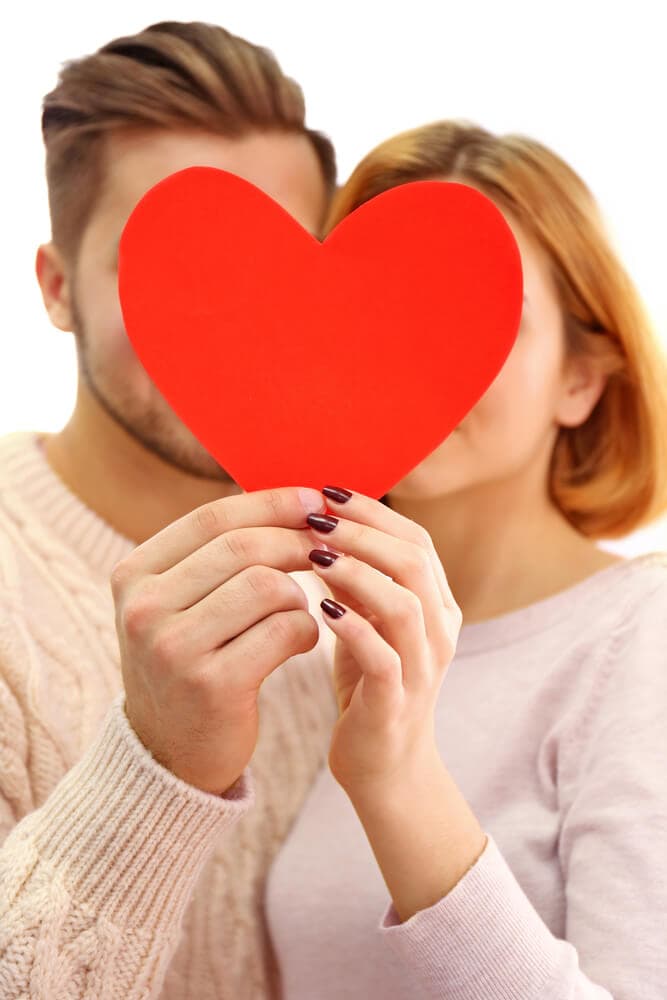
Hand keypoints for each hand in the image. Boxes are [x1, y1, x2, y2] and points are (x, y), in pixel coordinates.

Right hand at [111, 487, 325, 794]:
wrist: (169, 754)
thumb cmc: (188, 663)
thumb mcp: (178, 605)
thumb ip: (215, 556)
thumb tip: (289, 499)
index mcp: (133, 575)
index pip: (211, 518)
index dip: (270, 503)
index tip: (313, 498)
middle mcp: (143, 608)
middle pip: (243, 547)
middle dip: (297, 541)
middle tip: (330, 548)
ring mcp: (174, 648)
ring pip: (268, 585)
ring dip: (300, 593)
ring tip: (299, 611)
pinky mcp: (212, 685)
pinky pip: (285, 630)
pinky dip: (306, 629)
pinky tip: (301, 641)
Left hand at [306, 488, 461, 799]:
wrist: (384, 766)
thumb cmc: (369, 684)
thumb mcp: (362, 622)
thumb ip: (351, 580)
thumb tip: (317, 524)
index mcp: (436, 605)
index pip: (415, 540)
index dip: (373, 512)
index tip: (328, 491)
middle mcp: (440, 631)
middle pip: (414, 562)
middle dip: (363, 532)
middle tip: (316, 516)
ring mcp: (423, 667)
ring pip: (404, 605)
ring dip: (358, 572)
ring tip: (314, 554)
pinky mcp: (398, 702)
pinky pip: (383, 657)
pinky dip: (353, 628)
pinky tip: (319, 609)